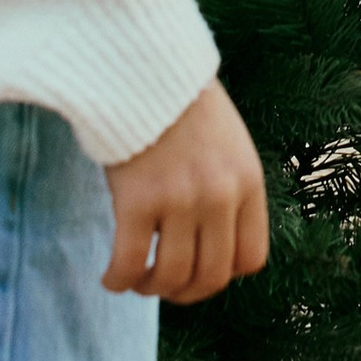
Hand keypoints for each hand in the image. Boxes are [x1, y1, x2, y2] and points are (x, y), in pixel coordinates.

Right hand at [102, 78, 267, 301]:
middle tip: (161, 283)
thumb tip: (215, 249)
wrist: (149, 68)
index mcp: (248, 183)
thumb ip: (230, 192)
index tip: (197, 268)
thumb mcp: (230, 147)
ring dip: (148, 288)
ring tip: (135, 278)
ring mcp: (180, 199)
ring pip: (169, 278)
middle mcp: (220, 196)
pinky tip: (110, 277)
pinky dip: (118, 281)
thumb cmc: (185, 109)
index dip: (221, 274)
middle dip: (183, 292)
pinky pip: (128, 264)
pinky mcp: (137, 200)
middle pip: (209, 278)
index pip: (250, 260)